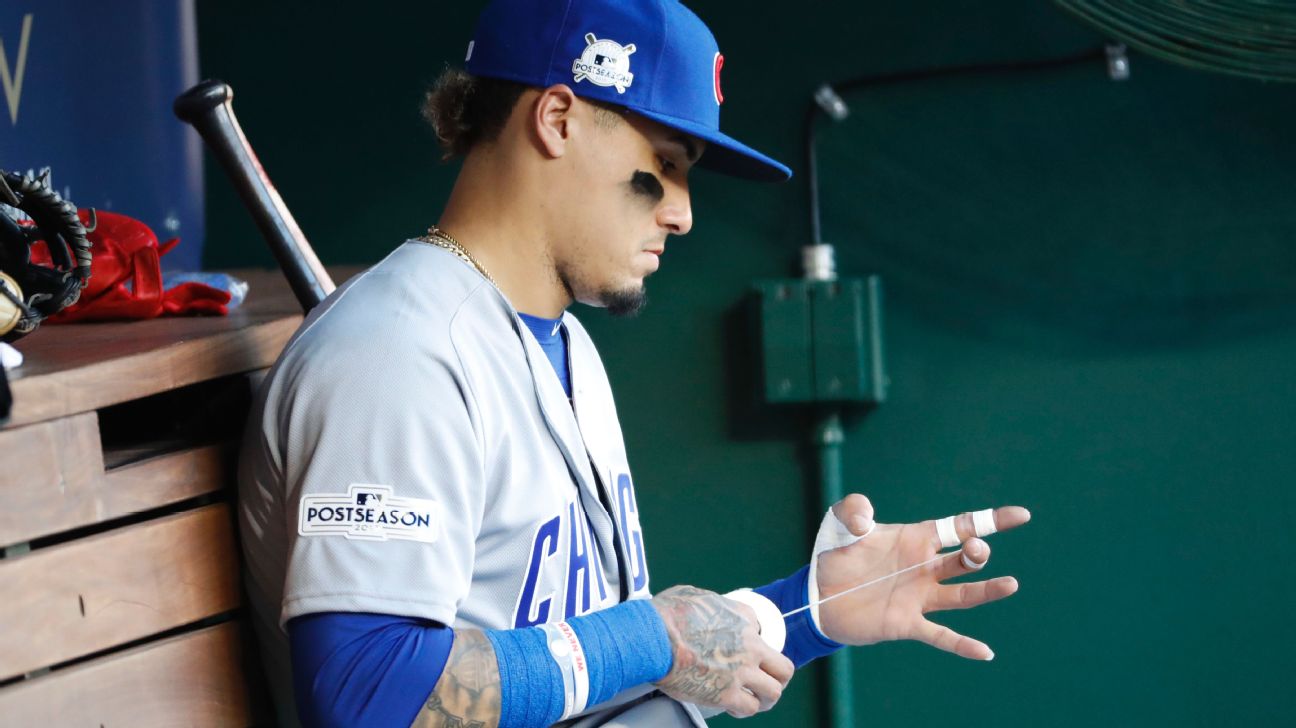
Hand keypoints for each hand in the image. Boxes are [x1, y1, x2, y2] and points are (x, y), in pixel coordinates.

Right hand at [651, 585, 794, 717]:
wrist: (654, 638)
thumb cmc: (668, 615)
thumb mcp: (698, 595)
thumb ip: (714, 605)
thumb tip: (712, 610)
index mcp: (743, 620)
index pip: (762, 630)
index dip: (755, 641)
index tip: (745, 650)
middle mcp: (750, 647)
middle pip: (783, 668)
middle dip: (777, 676)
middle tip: (766, 680)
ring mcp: (741, 673)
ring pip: (773, 692)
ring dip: (766, 697)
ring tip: (756, 699)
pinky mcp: (726, 695)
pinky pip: (749, 708)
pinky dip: (744, 709)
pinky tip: (734, 707)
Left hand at [815, 494, 1029, 659]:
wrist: (817, 593)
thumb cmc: (835, 554)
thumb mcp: (840, 522)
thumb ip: (853, 509)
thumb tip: (866, 520)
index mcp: (918, 538)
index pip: (961, 526)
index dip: (992, 521)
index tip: (1021, 516)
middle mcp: (925, 568)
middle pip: (965, 559)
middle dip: (976, 554)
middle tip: (975, 551)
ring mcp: (919, 597)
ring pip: (962, 595)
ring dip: (986, 591)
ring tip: (1011, 585)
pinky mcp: (906, 623)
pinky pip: (940, 634)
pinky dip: (961, 644)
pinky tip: (985, 653)